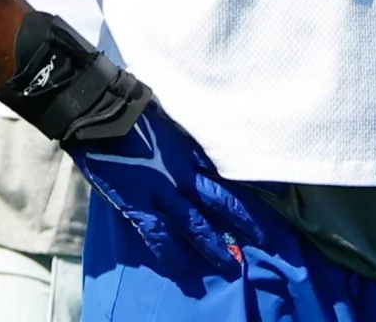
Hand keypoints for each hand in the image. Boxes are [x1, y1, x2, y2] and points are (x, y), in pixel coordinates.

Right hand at [67, 103, 264, 274]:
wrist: (101, 112)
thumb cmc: (133, 106)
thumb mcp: (170, 118)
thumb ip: (187, 139)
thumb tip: (202, 145)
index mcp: (190, 150)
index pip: (228, 174)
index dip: (250, 191)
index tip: (274, 201)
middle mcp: (182, 174)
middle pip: (220, 203)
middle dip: (243, 224)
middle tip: (264, 243)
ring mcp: (161, 191)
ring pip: (195, 224)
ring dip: (214, 246)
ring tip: (231, 265)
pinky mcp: (137, 204)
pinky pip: (158, 235)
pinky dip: (170, 253)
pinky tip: (182, 269)